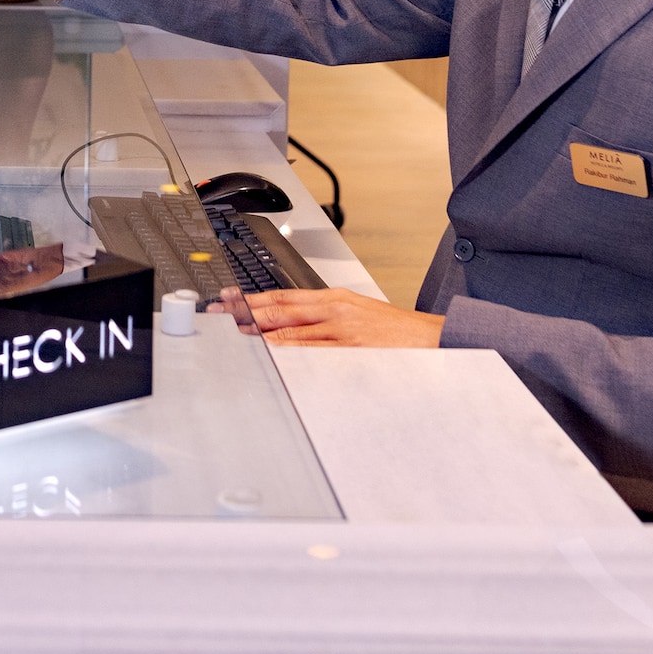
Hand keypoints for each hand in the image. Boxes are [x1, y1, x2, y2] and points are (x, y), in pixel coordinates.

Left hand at [221, 286, 444, 346]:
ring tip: (234, 337)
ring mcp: (341, 334)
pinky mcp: (349, 355)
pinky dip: (288, 357)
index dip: (253, 297)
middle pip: (281, 312)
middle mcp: (334, 312)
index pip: (284, 296)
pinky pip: (312, 357)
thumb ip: (323, 316)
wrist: (432, 341)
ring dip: (260, 336)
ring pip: (291, 335)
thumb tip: (288, 323)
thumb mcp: (356, 311)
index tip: (229, 299)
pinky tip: (269, 358)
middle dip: (246, 314)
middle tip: (220, 316)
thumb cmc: (395, 331)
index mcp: (334, 299)